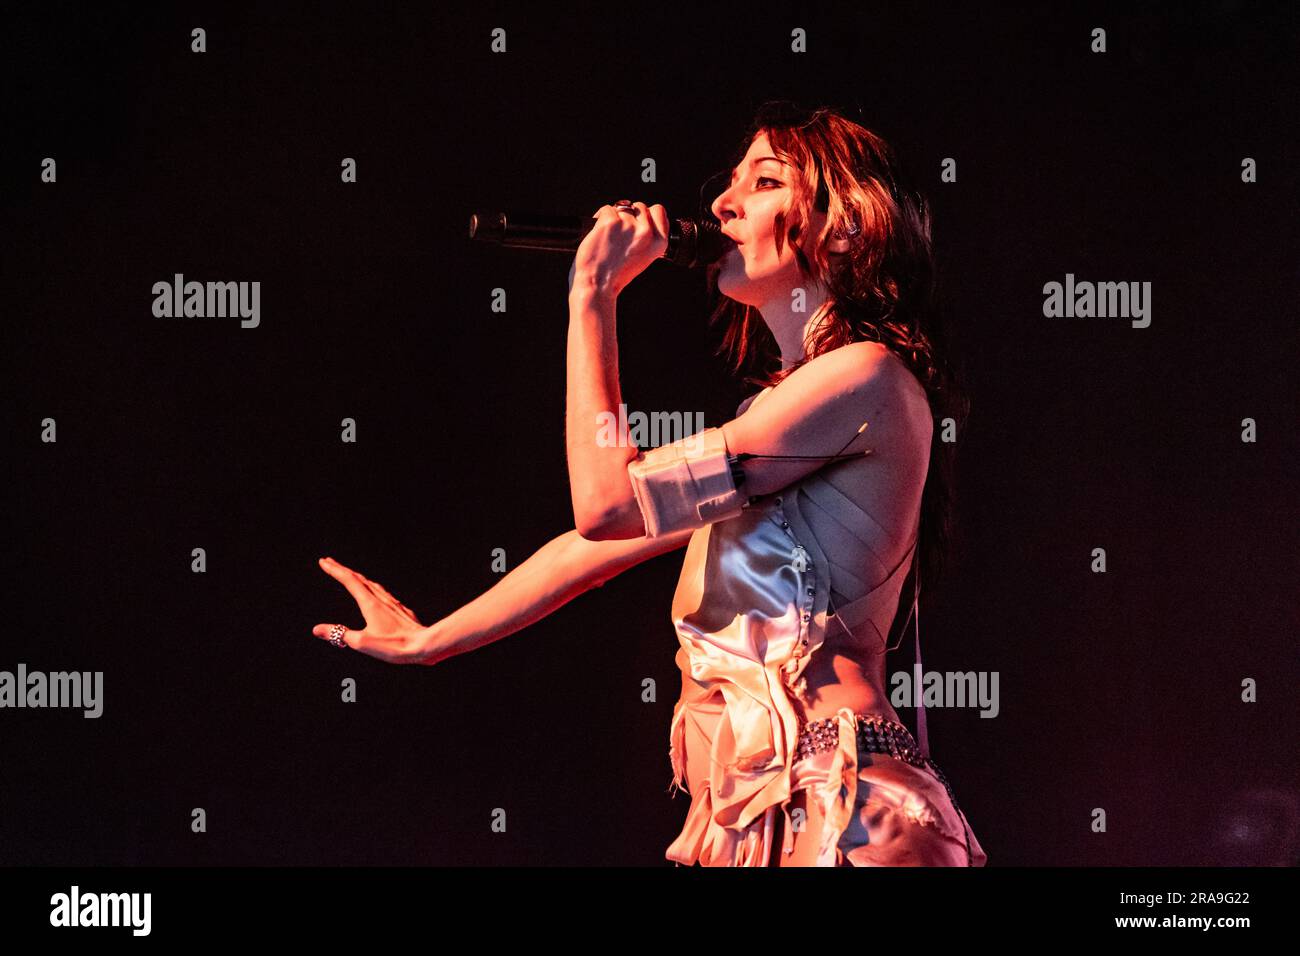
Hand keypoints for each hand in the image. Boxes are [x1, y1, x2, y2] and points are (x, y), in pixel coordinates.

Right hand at [312, 556, 437, 664]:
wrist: (425, 645)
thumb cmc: (394, 646)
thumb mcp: (361, 642)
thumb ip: (339, 633)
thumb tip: (317, 629)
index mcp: (370, 604)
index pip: (349, 581)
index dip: (335, 570)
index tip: (323, 561)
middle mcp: (381, 599)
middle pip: (359, 579)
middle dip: (342, 569)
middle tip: (329, 562)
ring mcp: (392, 603)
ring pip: (371, 584)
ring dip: (357, 577)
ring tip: (349, 574)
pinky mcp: (401, 610)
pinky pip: (382, 592)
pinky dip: (371, 587)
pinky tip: (375, 592)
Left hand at [568, 201, 668, 297]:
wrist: (598, 286)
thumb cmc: (616, 276)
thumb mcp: (643, 258)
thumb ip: (647, 238)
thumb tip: (640, 218)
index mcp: (660, 242)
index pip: (658, 210)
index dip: (646, 214)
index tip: (637, 224)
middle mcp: (646, 232)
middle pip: (639, 206)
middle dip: (628, 216)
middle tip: (619, 236)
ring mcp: (628, 225)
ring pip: (622, 206)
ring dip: (614, 217)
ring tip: (608, 237)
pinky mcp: (610, 222)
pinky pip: (606, 210)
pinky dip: (599, 219)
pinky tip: (598, 234)